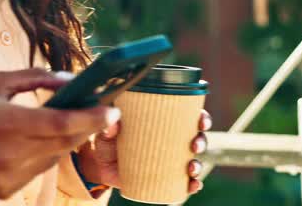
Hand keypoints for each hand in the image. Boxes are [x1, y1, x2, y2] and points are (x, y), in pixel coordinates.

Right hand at [0, 69, 118, 203]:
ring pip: (55, 157)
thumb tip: (69, 79)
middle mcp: (11, 152)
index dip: (93, 118)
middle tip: (101, 113)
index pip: (62, 123)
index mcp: (7, 121)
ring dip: (65, 140)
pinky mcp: (6, 190)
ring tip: (64, 123)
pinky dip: (44, 154)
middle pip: (66, 142)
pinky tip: (31, 142)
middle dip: (88, 127)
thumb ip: (33, 78)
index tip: (113, 110)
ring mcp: (9, 175)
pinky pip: (38, 170)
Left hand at [76, 108, 211, 195]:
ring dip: (198, 165)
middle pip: (195, 137)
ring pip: (192, 160)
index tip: (201, 121)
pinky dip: (191, 184)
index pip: (188, 115)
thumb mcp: (107, 130)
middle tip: (195, 146)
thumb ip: (109, 127)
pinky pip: (183, 182)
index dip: (200, 117)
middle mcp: (170, 139)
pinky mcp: (163, 178)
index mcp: (162, 122)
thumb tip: (113, 125)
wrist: (99, 165)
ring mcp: (168, 159)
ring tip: (191, 169)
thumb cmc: (108, 140)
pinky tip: (193, 185)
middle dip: (201, 141)